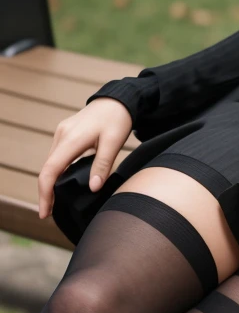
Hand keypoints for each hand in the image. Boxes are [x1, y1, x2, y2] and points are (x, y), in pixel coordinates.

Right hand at [37, 98, 132, 219]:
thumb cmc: (118, 119)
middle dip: (46, 192)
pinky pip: (57, 155)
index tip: (45, 213)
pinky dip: (57, 171)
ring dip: (51, 181)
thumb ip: (102, 165)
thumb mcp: (114, 143)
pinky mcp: (66, 132)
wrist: (119, 99)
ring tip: (55, 202)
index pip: (50, 170)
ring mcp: (62, 132)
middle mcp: (62, 135)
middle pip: (47, 169)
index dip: (45, 193)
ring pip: (51, 162)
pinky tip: (62, 182)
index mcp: (71, 139)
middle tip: (51, 213)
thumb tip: (92, 189)